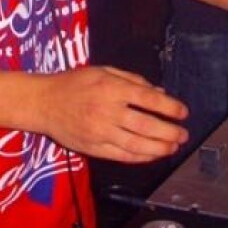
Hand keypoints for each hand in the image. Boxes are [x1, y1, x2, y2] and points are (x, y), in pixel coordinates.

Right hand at [31, 66, 187, 163]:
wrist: (44, 103)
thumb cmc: (75, 82)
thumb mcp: (104, 71)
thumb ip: (132, 80)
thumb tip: (159, 91)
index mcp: (112, 88)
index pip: (148, 98)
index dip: (169, 106)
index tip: (183, 112)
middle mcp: (108, 111)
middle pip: (146, 125)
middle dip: (169, 132)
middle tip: (183, 135)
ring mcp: (100, 132)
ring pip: (136, 144)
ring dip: (159, 148)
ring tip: (173, 147)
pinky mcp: (93, 148)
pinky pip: (122, 156)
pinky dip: (140, 157)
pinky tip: (152, 155)